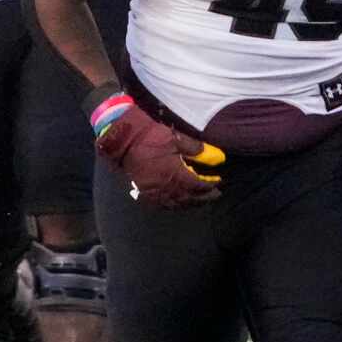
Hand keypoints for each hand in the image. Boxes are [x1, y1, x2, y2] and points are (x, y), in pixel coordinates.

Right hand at [93, 97, 223, 208]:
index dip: (211, 185)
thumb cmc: (150, 136)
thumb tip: (218, 158)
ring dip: (191, 203)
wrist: (123, 140)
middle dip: (204, 197)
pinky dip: (175, 205)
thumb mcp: (176, 139)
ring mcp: (153, 192)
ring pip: (177, 203)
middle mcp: (165, 187)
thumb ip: (198, 150)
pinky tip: (180, 201)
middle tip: (215, 194)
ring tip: (200, 199)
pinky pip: (163, 204)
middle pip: (189, 198)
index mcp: (174, 174)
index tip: (219, 181)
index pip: (198, 185)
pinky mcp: (144, 193)